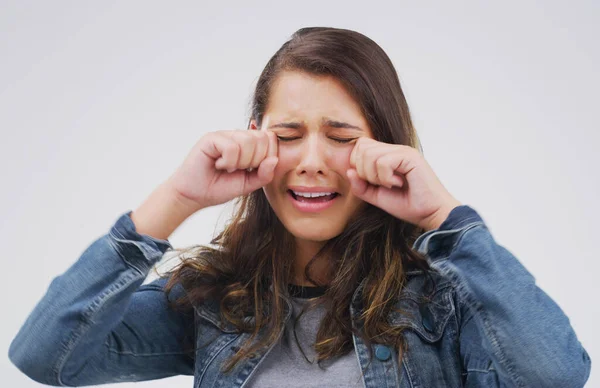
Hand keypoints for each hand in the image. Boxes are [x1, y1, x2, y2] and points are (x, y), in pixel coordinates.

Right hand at [166, 128, 278, 210]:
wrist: (194, 195)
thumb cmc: (219, 188)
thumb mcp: (248, 184)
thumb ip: (264, 174)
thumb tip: (275, 160)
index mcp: (249, 144)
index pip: (270, 139)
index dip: (268, 157)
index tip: (252, 170)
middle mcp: (237, 136)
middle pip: (262, 138)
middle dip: (254, 160)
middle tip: (238, 169)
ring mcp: (225, 135)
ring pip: (248, 141)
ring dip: (240, 162)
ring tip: (227, 168)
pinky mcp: (212, 138)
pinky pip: (232, 147)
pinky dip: (228, 162)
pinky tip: (218, 165)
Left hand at [347, 137, 461, 230]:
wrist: (430, 214)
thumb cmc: (408, 205)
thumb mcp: (377, 196)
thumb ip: (361, 185)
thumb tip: (348, 171)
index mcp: (387, 155)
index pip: (360, 146)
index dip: (358, 166)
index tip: (373, 183)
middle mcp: (395, 149)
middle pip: (362, 147)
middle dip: (364, 171)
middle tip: (381, 184)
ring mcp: (403, 151)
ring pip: (369, 154)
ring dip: (375, 176)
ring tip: (391, 185)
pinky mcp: (410, 157)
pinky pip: (383, 162)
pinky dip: (385, 177)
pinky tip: (398, 183)